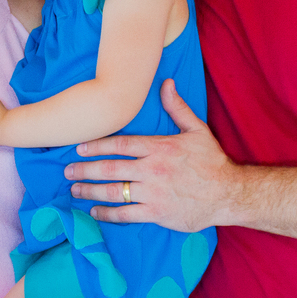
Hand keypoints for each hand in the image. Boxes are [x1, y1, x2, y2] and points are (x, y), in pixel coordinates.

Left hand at [67, 79, 238, 231]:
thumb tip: (166, 83)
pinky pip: (125, 214)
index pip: (120, 144)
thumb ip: (177, 108)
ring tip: (74, 189)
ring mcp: (153, 193)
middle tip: (67, 170)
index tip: (79, 148)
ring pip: (114, 192)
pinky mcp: (157, 213)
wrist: (229, 193)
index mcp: (159, 148)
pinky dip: (107, 213)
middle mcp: (152, 170)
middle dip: (85, 169)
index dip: (96, 145)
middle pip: (110, 168)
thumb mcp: (197, 129)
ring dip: (90, 190)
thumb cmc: (212, 161)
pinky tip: (94, 211)